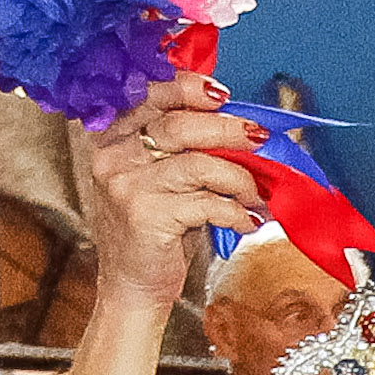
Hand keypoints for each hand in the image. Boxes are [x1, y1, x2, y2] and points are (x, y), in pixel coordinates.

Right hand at [87, 74, 267, 310]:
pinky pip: (207, 204)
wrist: (132, 286)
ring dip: (240, 179)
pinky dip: (236, 213)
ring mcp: (126, 185)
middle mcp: (113, 155)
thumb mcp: (160, 180)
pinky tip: (247, 222)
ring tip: (258, 195)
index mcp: (113, 137)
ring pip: (199, 165)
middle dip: (229, 130)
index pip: (150, 96)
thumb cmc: (155, 230)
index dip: (188, 88)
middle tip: (260, 140)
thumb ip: (183, 151)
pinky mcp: (146, 216)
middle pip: (180, 124)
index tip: (224, 96)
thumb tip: (240, 129)